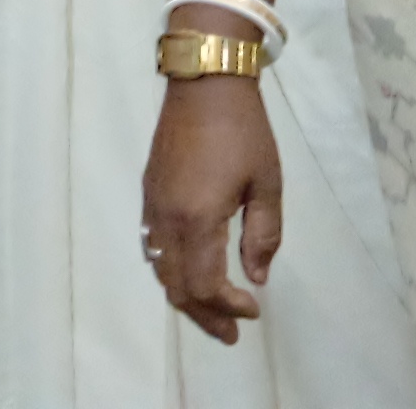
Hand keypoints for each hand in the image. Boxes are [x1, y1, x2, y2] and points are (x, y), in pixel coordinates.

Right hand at [140, 77, 278, 344]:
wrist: (204, 81)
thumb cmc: (243, 130)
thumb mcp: (266, 182)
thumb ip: (263, 234)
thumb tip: (257, 276)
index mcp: (198, 219)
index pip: (205, 285)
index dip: (228, 307)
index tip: (254, 309)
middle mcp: (167, 219)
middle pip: (177, 287)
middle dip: (205, 315)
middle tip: (231, 332)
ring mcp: (153, 206)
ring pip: (160, 270)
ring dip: (185, 297)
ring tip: (211, 311)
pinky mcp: (149, 192)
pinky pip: (153, 247)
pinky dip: (170, 272)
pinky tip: (190, 272)